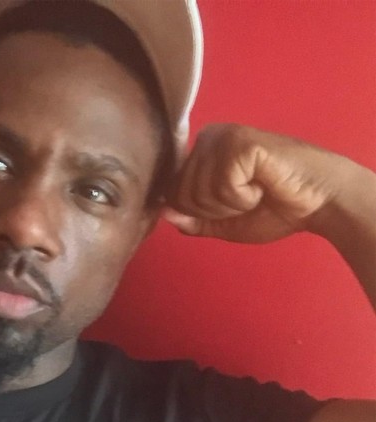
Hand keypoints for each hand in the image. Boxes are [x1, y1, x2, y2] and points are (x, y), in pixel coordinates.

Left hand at [165, 124, 359, 242]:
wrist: (317, 202)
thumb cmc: (273, 210)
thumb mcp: (223, 223)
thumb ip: (192, 220)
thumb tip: (163, 212)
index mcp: (199, 155)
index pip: (172, 194)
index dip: (201, 212)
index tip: (233, 206)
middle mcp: (206, 139)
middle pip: (182, 195)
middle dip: (215, 211)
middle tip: (248, 197)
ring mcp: (221, 137)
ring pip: (199, 193)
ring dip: (231, 205)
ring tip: (256, 189)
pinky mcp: (238, 142)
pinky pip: (221, 187)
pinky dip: (243, 198)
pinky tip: (262, 184)